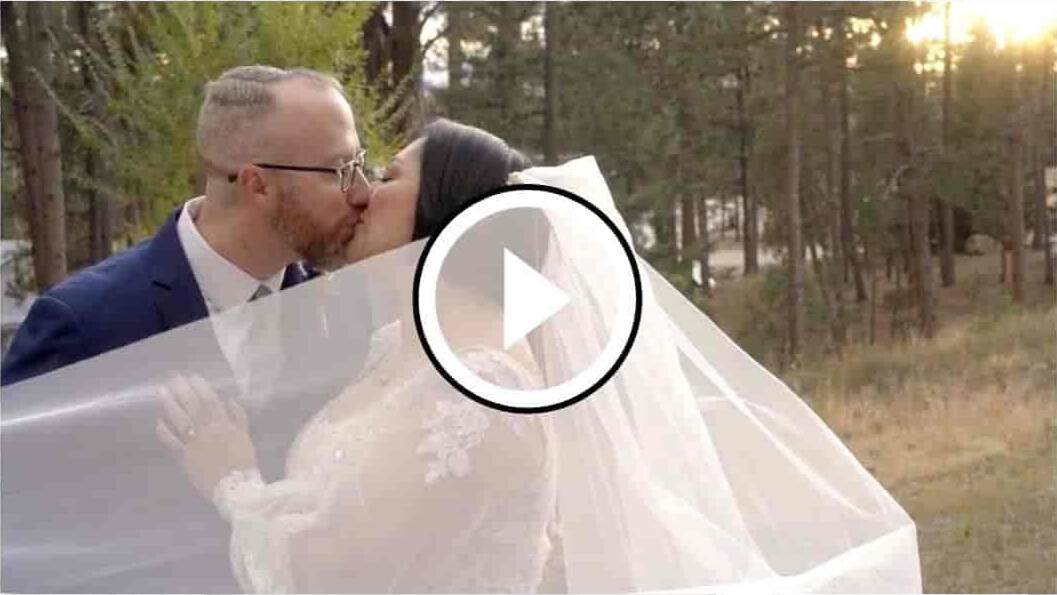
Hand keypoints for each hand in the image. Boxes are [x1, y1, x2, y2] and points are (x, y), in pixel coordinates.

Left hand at [156, 373, 257, 500]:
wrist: (236, 489)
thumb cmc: (244, 464)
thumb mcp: (247, 437)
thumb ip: (240, 418)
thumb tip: (231, 400)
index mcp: (225, 425)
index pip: (211, 400)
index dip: (201, 387)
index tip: (193, 376)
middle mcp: (208, 431)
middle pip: (192, 406)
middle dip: (182, 390)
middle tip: (173, 379)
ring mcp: (194, 444)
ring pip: (180, 420)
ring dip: (169, 404)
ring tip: (161, 392)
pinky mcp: (184, 458)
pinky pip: (171, 442)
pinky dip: (164, 430)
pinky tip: (158, 421)